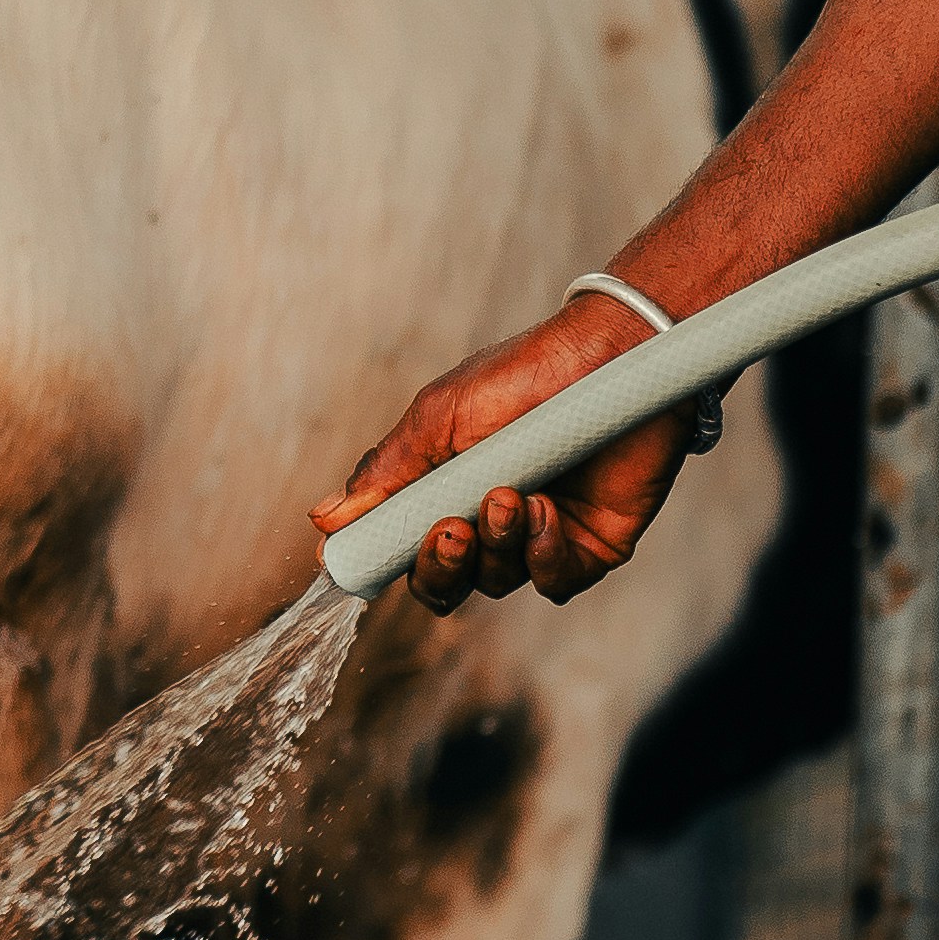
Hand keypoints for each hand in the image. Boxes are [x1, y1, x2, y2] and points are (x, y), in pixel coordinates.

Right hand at [313, 290, 690, 613]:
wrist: (614, 356)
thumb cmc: (526, 375)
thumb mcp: (439, 418)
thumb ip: (385, 474)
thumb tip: (323, 520)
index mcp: (447, 490)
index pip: (406, 552)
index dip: (390, 561)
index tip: (372, 555)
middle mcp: (490, 520)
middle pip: (446, 582)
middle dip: (440, 565)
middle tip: (451, 528)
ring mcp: (539, 535)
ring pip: (497, 583)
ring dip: (496, 545)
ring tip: (512, 494)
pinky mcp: (589, 545)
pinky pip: (553, 583)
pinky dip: (542, 556)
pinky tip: (547, 512)